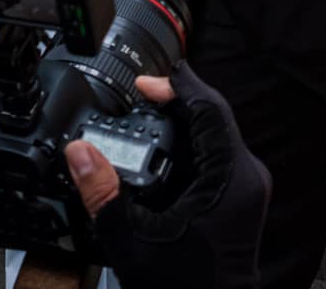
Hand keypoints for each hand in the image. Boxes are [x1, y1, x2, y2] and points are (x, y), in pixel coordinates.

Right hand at [65, 68, 271, 281]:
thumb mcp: (131, 242)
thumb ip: (102, 194)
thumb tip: (79, 152)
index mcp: (230, 180)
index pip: (211, 110)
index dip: (178, 87)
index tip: (145, 83)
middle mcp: (246, 178)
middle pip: (214, 118)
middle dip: (176, 100)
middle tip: (140, 94)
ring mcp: (246, 188)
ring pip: (217, 135)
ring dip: (183, 120)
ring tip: (148, 112)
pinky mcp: (239, 198)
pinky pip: (217, 155)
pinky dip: (190, 142)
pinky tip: (164, 145)